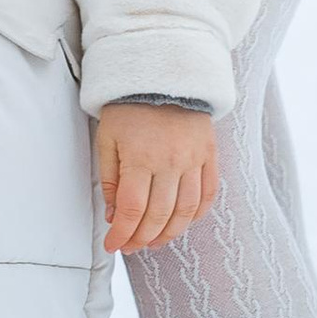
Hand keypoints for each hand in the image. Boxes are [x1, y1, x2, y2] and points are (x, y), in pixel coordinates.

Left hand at [95, 102, 218, 254]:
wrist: (163, 70)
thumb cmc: (128, 105)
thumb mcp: (107, 137)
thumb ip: (109, 179)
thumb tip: (114, 217)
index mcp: (140, 156)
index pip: (132, 210)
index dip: (122, 234)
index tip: (112, 245)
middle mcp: (170, 161)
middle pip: (158, 216)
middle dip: (142, 238)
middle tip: (130, 246)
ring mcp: (193, 159)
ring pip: (185, 212)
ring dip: (169, 233)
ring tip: (153, 241)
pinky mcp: (209, 154)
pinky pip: (207, 194)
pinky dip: (196, 215)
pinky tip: (182, 222)